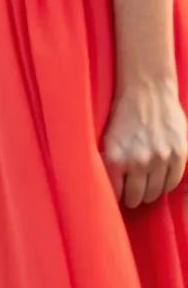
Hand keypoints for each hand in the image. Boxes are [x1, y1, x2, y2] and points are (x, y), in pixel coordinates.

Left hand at [102, 77, 187, 207]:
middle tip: (133, 196)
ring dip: (150, 193)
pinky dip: (166, 185)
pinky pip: (172, 182)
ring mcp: (160, 159)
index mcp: (115, 158)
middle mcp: (137, 162)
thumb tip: (112, 186)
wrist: (147, 89)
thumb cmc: (123, 111)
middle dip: (133, 198)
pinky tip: (160, 181)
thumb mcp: (108, 138)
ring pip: (155, 192)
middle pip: (136, 197)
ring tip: (146, 189)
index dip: (117, 198)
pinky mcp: (179, 154)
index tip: (119, 198)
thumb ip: (110, 163)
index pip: (116, 194)